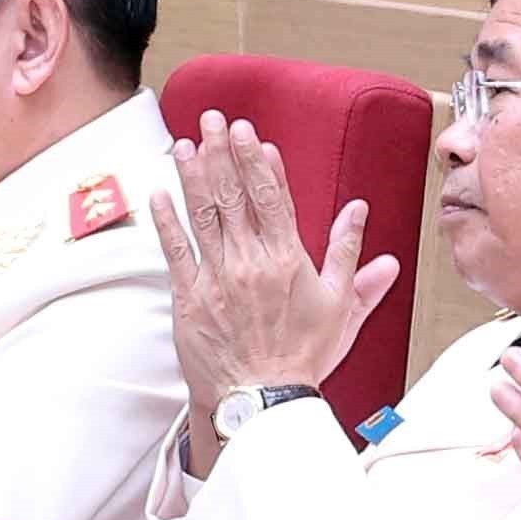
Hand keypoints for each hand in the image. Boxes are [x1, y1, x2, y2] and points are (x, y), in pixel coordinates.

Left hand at [153, 111, 399, 477]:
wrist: (263, 400)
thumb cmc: (305, 356)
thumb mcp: (341, 307)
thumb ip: (349, 255)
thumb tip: (361, 213)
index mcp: (288, 259)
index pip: (271, 198)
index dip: (258, 162)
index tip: (249, 132)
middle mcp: (250, 261)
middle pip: (233, 196)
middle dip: (222, 153)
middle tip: (213, 119)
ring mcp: (216, 278)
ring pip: (202, 215)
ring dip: (193, 175)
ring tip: (186, 143)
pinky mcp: (189, 298)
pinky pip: (174, 252)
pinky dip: (165, 222)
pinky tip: (159, 193)